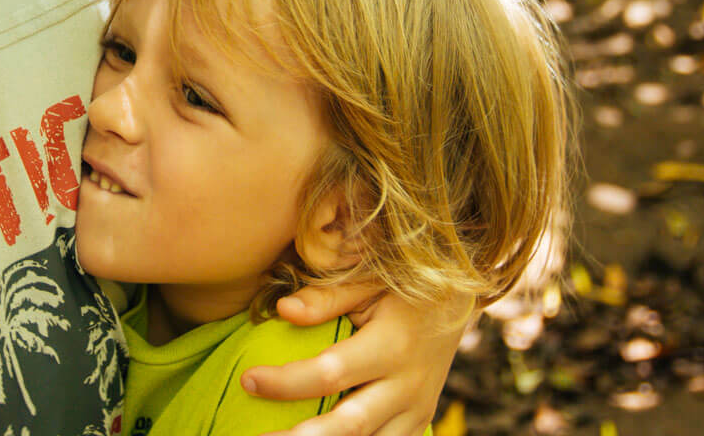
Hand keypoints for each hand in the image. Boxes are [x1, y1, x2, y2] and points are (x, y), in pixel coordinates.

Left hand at [241, 284, 471, 435]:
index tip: (247, 380)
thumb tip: (283, 310)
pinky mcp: (419, 422)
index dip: (286, 382)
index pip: (331, 373)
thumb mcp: (368, 281)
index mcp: (393, 345)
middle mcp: (408, 385)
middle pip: (350, 425)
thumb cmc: (402, 286)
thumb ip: (327, 297)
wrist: (456, 305)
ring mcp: (417, 409)